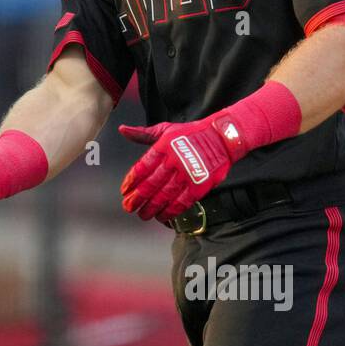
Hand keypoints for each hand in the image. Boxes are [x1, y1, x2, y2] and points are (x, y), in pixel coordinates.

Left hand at [118, 117, 240, 221]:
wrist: (221, 138)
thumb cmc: (191, 134)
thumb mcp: (166, 129)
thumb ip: (143, 133)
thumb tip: (123, 130)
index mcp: (163, 147)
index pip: (142, 167)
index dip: (131, 181)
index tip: (124, 191)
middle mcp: (174, 161)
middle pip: (151, 184)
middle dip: (137, 198)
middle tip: (129, 207)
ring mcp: (187, 174)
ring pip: (164, 195)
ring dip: (151, 208)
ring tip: (143, 214)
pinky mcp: (199, 185)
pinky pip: (182, 202)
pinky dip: (171, 211)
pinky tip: (162, 216)